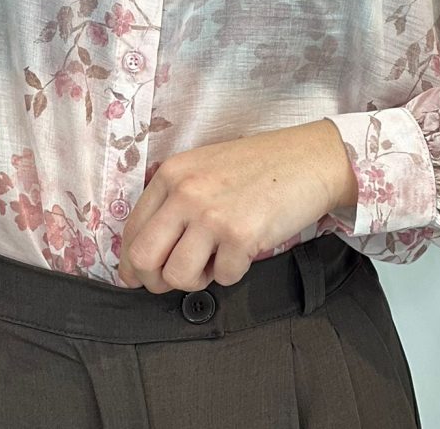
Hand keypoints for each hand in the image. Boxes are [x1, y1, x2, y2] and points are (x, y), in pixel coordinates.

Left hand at [116, 117, 357, 292]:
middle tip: (176, 279)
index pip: (132, 231)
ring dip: (198, 279)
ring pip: (178, 276)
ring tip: (217, 259)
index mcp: (171, 174)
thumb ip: (173, 202)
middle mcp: (185, 192)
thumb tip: (142, 256)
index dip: (132, 264)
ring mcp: (212, 214)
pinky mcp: (241, 236)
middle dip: (155, 281)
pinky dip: (234, 272)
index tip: (140, 277)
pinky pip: (224, 278)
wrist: (307, 159)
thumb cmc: (257, 166)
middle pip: (143, 259)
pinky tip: (245, 249)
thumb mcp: (203, 168)